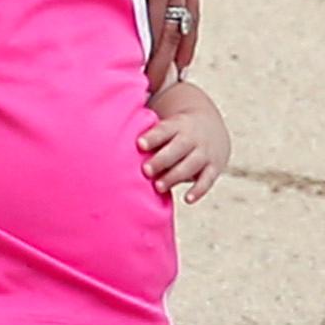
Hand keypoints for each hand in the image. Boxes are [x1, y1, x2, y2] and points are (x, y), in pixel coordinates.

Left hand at [108, 0, 200, 88]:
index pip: (146, 34)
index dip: (140, 68)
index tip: (129, 95)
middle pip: (167, 38)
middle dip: (156, 73)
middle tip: (143, 106)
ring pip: (183, 26)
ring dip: (174, 58)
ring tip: (164, 91)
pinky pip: (191, 8)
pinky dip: (187, 35)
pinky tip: (182, 57)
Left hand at [142, 80, 229, 200]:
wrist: (212, 127)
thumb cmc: (175, 133)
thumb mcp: (166, 126)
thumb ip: (147, 136)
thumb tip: (110, 145)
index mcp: (177, 125)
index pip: (164, 129)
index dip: (153, 137)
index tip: (139, 144)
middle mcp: (192, 138)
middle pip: (177, 148)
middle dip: (161, 159)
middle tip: (145, 170)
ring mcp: (204, 152)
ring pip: (190, 164)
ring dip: (174, 175)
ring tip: (158, 186)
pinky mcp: (214, 167)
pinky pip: (207, 180)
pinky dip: (198, 190)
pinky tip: (187, 199)